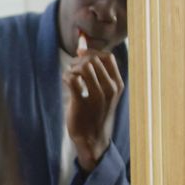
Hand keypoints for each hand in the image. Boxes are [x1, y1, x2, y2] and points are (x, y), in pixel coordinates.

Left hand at [63, 38, 124, 171]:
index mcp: (117, 85)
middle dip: (79, 60)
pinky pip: (72, 79)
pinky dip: (66, 77)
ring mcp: (97, 97)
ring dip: (72, 68)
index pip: (107, 57)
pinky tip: (66, 83)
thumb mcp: (104, 91)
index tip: (82, 58)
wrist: (93, 139)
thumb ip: (96, 70)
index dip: (91, 53)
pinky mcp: (82, 103)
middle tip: (73, 69)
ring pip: (84, 67)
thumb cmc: (96, 113)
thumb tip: (81, 44)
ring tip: (70, 76)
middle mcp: (110, 89)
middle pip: (93, 60)